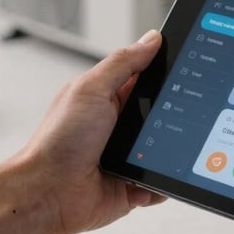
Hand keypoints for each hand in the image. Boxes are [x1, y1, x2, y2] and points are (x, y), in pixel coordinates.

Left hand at [17, 29, 166, 233]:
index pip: (147, 77)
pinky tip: (151, 179)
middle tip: (181, 114)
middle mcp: (120, 125)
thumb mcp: (91, 89)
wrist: (47, 194)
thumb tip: (152, 39)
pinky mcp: (132, 183)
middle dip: (174, 115)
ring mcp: (128, 156)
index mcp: (110, 97)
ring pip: (166, 148)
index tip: (187, 65)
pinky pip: (160, 182)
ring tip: (164, 151)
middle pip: (163, 113)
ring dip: (170, 151)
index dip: (166, 71)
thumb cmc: (58, 141)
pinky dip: (161, 182)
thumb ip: (123, 63)